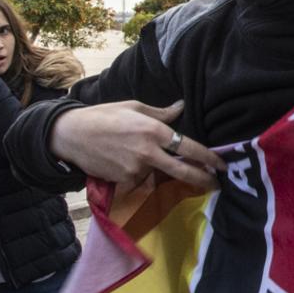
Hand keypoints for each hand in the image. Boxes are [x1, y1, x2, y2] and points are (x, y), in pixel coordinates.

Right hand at [49, 99, 218, 190]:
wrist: (72, 135)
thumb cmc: (104, 116)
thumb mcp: (134, 107)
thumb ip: (161, 114)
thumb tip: (182, 107)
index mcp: (154, 131)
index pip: (189, 148)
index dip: (209, 158)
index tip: (221, 165)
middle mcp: (148, 152)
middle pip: (183, 171)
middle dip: (203, 180)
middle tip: (216, 185)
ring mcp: (136, 169)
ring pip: (158, 175)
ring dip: (161, 171)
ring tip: (145, 158)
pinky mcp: (124, 181)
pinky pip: (140, 179)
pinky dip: (140, 173)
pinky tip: (125, 160)